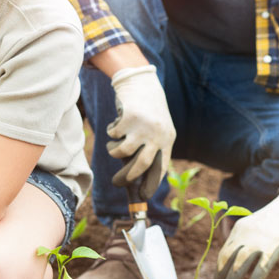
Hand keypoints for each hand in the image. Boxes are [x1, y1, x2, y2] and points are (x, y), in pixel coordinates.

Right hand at [105, 65, 174, 194]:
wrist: (142, 82)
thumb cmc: (148, 110)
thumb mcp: (158, 128)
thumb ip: (151, 148)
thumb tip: (135, 176)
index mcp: (167, 139)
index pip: (160, 168)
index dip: (151, 184)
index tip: (143, 196)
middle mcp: (157, 134)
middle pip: (141, 165)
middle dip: (126, 178)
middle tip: (116, 183)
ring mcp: (143, 126)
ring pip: (122, 152)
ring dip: (114, 151)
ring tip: (114, 145)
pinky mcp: (129, 117)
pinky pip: (113, 135)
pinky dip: (111, 132)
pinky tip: (116, 124)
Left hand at [215, 190, 278, 278]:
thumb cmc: (276, 221)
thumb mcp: (254, 226)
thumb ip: (245, 241)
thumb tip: (238, 266)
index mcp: (239, 230)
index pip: (223, 254)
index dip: (219, 271)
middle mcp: (245, 235)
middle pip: (227, 260)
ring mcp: (259, 241)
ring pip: (239, 264)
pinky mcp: (275, 247)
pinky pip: (261, 266)